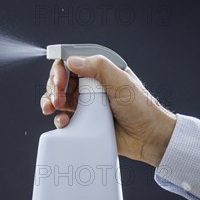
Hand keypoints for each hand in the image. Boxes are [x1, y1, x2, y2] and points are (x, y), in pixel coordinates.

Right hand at [39, 55, 176, 166]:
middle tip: (58, 99)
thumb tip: (71, 61)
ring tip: (52, 108)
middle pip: (60, 79)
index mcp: (100, 70)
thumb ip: (99, 68)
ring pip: (57, 97)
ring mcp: (85, 103)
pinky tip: (63, 122)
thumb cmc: (142, 108)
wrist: (149, 138)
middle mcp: (90, 84)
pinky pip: (62, 117)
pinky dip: (58, 119)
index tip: (59, 81)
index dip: (60, 69)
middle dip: (53, 87)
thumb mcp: (122, 83)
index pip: (71, 61)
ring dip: (50, 101)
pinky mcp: (83, 120)